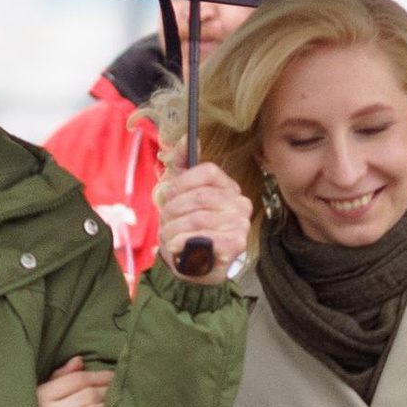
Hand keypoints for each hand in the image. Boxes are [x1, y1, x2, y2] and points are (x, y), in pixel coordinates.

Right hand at [37, 356, 111, 406]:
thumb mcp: (42, 403)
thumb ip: (59, 380)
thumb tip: (79, 361)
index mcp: (38, 398)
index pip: (75, 379)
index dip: (99, 376)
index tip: (115, 375)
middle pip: (87, 394)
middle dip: (109, 390)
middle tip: (122, 390)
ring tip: (118, 406)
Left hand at [153, 161, 253, 285]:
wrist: (192, 268)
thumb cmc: (187, 230)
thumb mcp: (180, 195)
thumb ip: (181, 165)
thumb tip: (185, 138)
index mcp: (228, 188)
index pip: (208, 171)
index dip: (183, 182)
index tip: (169, 195)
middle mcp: (240, 203)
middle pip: (200, 196)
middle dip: (174, 210)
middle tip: (165, 222)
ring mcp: (241, 224)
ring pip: (198, 217)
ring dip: (173, 229)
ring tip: (169, 237)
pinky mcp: (236, 244)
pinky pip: (203, 237)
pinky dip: (182, 242)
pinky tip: (177, 247)